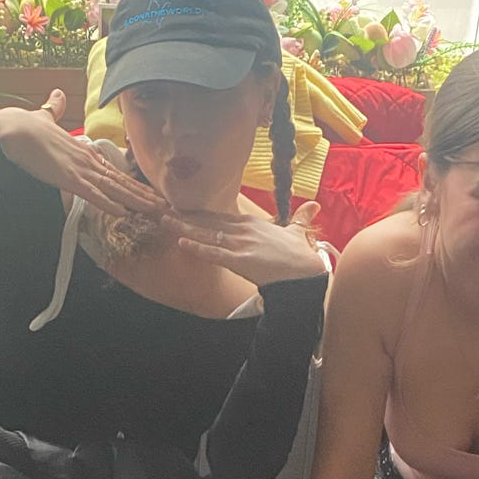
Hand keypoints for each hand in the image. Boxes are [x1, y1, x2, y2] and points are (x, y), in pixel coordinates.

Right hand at [0, 92, 162, 219]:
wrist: (15, 129)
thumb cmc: (27, 126)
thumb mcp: (45, 118)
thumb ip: (54, 110)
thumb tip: (57, 96)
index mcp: (86, 151)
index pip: (116, 171)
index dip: (134, 184)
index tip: (149, 194)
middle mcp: (89, 160)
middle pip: (122, 181)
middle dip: (144, 195)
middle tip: (165, 206)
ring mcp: (81, 169)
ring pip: (114, 188)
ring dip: (135, 201)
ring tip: (155, 211)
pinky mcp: (69, 178)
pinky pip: (93, 194)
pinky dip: (108, 203)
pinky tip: (122, 213)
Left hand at [165, 201, 329, 286]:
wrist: (306, 273)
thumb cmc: (301, 256)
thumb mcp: (297, 233)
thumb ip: (300, 219)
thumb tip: (314, 206)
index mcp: (252, 224)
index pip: (220, 216)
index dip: (200, 213)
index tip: (184, 208)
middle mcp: (243, 230)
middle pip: (209, 221)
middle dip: (186, 216)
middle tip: (165, 208)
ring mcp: (240, 245)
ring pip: (207, 234)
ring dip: (184, 227)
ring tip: (165, 220)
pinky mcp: (240, 261)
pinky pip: (214, 253)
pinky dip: (197, 248)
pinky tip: (181, 243)